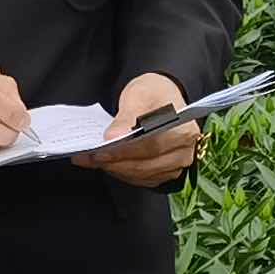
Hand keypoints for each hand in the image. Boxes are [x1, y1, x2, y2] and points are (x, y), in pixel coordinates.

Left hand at [76, 71, 204, 185]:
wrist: (160, 98)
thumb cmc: (153, 94)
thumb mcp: (138, 96)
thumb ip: (126, 118)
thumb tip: (114, 137)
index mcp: (184, 130)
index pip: (151, 146)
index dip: (124, 151)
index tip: (101, 151)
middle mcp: (184, 151)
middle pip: (146, 164)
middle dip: (115, 162)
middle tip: (90, 157)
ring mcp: (176, 165)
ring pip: (141, 175)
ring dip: (115, 169)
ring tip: (92, 159)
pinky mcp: (164, 173)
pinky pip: (140, 179)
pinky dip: (121, 172)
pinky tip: (106, 163)